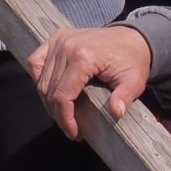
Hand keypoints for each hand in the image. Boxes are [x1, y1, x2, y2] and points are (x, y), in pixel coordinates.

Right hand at [28, 25, 152, 140]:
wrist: (132, 37)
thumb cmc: (132, 61)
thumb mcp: (134, 81)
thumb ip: (125, 97)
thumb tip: (116, 113)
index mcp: (83, 57)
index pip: (63, 95)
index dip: (65, 118)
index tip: (74, 134)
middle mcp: (66, 47)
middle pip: (49, 90)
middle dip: (57, 114)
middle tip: (70, 129)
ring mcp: (59, 40)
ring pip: (41, 79)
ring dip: (48, 101)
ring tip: (62, 115)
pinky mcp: (56, 38)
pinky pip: (36, 61)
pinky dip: (38, 79)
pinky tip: (49, 92)